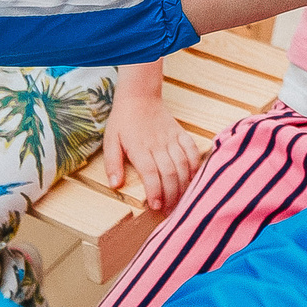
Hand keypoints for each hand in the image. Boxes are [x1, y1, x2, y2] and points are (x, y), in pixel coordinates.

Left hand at [103, 78, 199, 211]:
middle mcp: (158, 144)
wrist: (139, 95)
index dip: (155, 191)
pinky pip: (193, 150)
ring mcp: (171, 138)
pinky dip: (196, 165)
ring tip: (182, 201)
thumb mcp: (110, 140)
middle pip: (170, 172)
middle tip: (170, 211)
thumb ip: (112, 163)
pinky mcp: (181, 133)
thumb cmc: (123, 120)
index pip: (151, 173)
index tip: (156, 206)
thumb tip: (115, 185)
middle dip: (172, 194)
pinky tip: (194, 179)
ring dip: (184, 185)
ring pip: (183, 164)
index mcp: (139, 147)